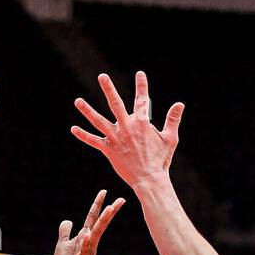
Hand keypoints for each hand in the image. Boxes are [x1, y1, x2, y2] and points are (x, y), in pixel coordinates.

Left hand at [53, 188, 124, 254]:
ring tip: (109, 209)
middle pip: (101, 223)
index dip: (98, 204)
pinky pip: (84, 250)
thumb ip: (65, 231)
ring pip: (96, 234)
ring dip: (103, 222)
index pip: (93, 217)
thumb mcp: (62, 243)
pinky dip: (86, 242)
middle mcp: (90, 242)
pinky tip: (87, 234)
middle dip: (110, 211)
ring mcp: (87, 251)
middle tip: (121, 199)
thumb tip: (68, 220)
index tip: (104, 191)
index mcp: (86, 236)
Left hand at [72, 71, 183, 192]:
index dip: (142, 85)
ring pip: (99, 121)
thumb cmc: (160, 161)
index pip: (142, 100)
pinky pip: (94, 141)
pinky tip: (73, 128)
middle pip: (115, 103)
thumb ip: (173, 120)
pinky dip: (83, 135)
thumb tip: (180, 104)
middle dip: (108, 89)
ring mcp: (116, 138)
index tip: (140, 74)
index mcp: (142, 123)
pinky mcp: (109, 150)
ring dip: (87, 110)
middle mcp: (127, 127)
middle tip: (102, 77)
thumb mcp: (170, 139)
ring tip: (78, 101)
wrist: (149, 180)